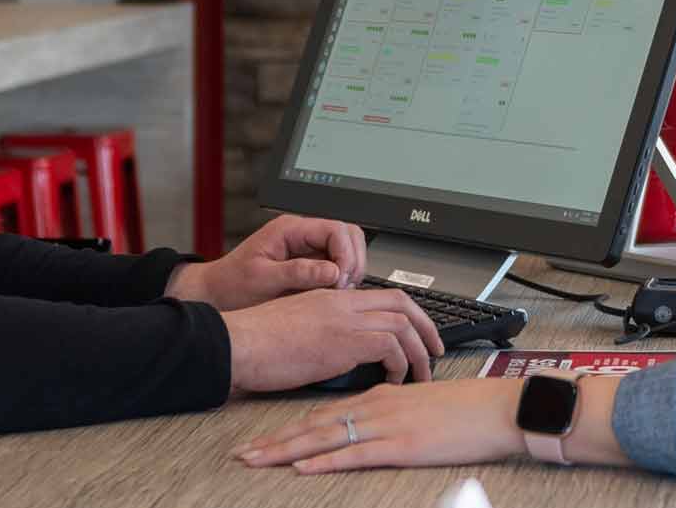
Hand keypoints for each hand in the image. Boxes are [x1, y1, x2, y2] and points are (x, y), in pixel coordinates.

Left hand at [166, 214, 366, 310]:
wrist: (215, 293)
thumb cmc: (231, 284)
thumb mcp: (262, 279)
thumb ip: (297, 273)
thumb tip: (331, 271)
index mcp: (289, 229)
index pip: (335, 229)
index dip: (346, 253)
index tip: (342, 278)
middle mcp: (302, 234)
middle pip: (347, 234)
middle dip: (353, 260)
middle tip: (345, 287)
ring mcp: (307, 249)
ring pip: (346, 248)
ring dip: (350, 269)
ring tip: (340, 292)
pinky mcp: (309, 264)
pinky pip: (336, 264)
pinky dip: (342, 278)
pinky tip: (333, 295)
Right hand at [222, 287, 443, 394]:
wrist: (239, 344)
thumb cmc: (258, 342)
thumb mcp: (298, 328)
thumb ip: (326, 330)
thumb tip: (346, 352)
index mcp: (331, 296)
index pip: (383, 294)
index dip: (409, 313)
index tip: (418, 333)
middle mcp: (342, 301)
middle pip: (402, 303)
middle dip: (427, 327)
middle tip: (436, 351)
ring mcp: (344, 319)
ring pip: (402, 324)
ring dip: (420, 352)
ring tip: (422, 374)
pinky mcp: (343, 341)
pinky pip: (391, 347)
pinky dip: (401, 364)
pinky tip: (395, 381)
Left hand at [233, 378, 525, 471]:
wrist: (496, 408)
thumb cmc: (463, 409)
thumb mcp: (417, 404)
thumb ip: (389, 410)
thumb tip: (365, 424)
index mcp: (377, 397)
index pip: (321, 413)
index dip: (287, 428)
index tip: (259, 440)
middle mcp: (374, 408)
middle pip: (314, 425)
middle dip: (274, 441)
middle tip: (242, 453)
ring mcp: (385, 426)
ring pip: (326, 437)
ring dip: (287, 450)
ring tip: (257, 459)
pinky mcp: (401, 445)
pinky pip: (356, 453)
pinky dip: (326, 460)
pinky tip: (304, 466)